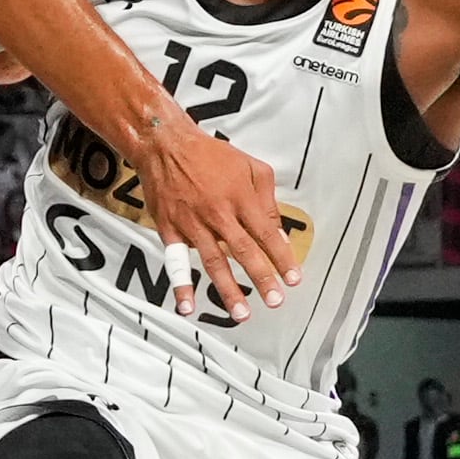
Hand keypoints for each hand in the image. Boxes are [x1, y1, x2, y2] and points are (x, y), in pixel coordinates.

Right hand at [133, 113, 296, 320]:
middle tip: (275, 300)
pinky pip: (176, 262)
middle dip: (261, 278)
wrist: (166, 145)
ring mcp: (193, 223)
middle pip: (243, 251)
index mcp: (240, 197)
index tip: (293, 279)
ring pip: (213, 261)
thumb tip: (278, 231)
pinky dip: (181, 285)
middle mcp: (218, 213)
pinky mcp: (171, 230)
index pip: (266, 234)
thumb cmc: (211, 156)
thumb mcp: (250, 167)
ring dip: (228, 289)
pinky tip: (187, 305)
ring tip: (242, 312)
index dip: (281, 258)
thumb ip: (267, 199)